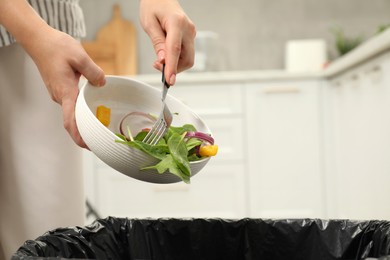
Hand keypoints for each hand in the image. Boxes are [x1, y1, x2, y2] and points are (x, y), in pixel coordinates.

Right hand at [29, 28, 105, 147]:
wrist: (40, 40)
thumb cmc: (56, 47)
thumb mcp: (80, 56)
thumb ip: (93, 72)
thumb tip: (102, 83)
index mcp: (65, 91)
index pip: (70, 120)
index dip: (78, 135)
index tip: (87, 146)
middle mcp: (60, 96)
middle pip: (72, 120)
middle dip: (84, 132)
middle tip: (101, 140)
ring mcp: (58, 93)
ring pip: (72, 112)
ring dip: (83, 121)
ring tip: (100, 127)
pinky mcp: (60, 89)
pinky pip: (71, 104)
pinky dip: (81, 111)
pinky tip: (92, 110)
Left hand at [139, 0, 195, 84]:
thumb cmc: (153, 5)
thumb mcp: (149, 23)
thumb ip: (157, 42)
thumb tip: (162, 60)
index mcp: (177, 23)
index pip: (175, 50)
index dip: (172, 68)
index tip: (169, 80)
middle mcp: (188, 29)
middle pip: (187, 59)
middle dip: (174, 68)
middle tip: (157, 66)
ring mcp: (191, 33)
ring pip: (187, 58)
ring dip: (175, 65)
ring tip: (160, 60)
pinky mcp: (190, 37)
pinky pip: (185, 53)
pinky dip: (176, 59)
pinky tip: (165, 55)